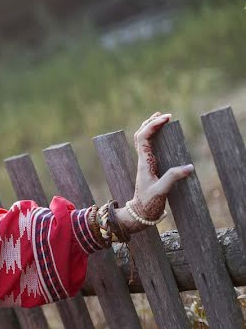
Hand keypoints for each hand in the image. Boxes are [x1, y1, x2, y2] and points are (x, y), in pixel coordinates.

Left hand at [119, 112, 193, 232]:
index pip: (143, 138)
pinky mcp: (148, 168)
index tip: (166, 118)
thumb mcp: (161, 191)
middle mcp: (142, 161)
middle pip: (141, 135)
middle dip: (150, 123)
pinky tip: (159, 136)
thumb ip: (173, 178)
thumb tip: (189, 167)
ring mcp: (144, 163)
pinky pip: (147, 148)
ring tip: (160, 119)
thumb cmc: (148, 203)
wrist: (139, 213)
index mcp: (144, 163)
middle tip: (164, 115)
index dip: (153, 125)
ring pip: (142, 141)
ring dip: (149, 128)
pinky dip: (152, 138)